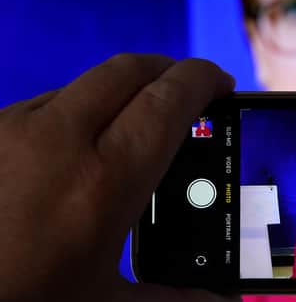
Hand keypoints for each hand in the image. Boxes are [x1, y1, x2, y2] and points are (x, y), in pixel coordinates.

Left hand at [0, 54, 237, 301]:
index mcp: (103, 181)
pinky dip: (77, 111)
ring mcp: (14, 128)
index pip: (169, 100)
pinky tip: (76, 150)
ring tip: (133, 125)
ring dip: (121, 92)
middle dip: (168, 70)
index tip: (221, 82)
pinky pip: (46, 103)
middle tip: (189, 90)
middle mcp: (58, 139)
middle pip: (130, 69)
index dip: (203, 79)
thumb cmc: (18, 300)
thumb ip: (170, 299)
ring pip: (86, 84)